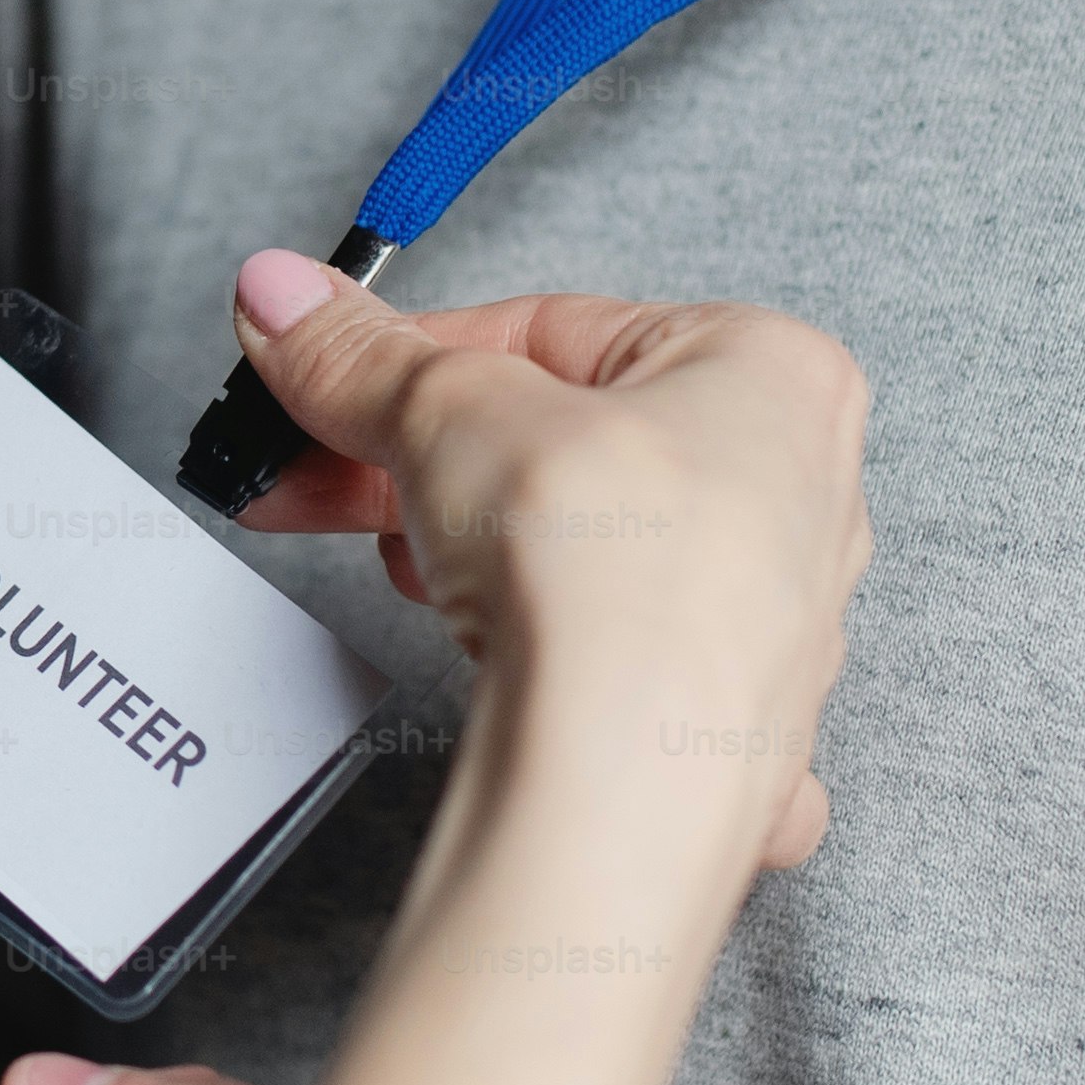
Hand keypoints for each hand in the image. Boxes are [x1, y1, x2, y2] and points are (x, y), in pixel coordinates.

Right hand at [227, 253, 868, 892]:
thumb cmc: (611, 584)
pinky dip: (562, 663)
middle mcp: (799, 494)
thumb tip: (285, 297)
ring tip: (423, 578)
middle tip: (319, 479)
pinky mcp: (730, 724)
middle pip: (564, 444)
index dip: (415, 358)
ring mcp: (771, 618)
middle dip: (423, 465)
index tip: (326, 376)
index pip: (553, 330)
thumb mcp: (451, 415)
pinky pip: (629, 668)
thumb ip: (362, 356)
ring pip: (588, 552)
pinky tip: (515, 663)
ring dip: (481, 560)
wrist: (629, 786)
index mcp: (771, 374)